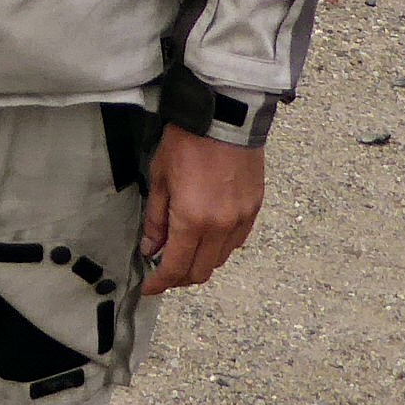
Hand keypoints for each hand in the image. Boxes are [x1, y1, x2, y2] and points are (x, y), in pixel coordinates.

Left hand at [140, 127, 262, 294]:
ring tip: (185, 252)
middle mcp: (220, 227)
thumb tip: (151, 248)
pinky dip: (220, 247)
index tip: (150, 287)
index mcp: (192, 221)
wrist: (224, 117)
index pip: (175, 267)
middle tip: (164, 271)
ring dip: (201, 263)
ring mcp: (240, 219)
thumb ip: (156, 220)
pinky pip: (237, 241)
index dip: (160, 283)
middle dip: (179, 278)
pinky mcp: (254, 209)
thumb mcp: (160, 178)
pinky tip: (208, 236)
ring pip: (220, 259)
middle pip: (200, 271)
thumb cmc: (188, 142)